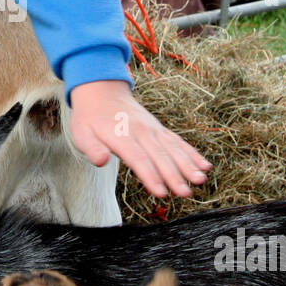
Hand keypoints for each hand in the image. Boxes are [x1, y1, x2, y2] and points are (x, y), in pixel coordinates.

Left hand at [68, 79, 210, 197]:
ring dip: (188, 165)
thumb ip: (91, 147)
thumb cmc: (89, 118)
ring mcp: (152, 129)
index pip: (138, 158)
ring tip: (200, 180)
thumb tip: (100, 161)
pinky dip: (192, 153)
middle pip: (160, 156)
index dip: (150, 176)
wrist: (102, 91)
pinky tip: (205, 166)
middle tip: (186, 193)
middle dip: (174, 175)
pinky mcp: (159, 130)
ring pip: (173, 149)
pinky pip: (178, 142)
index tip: (161, 192)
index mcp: (120, 135)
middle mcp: (141, 132)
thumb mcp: (81, 133)